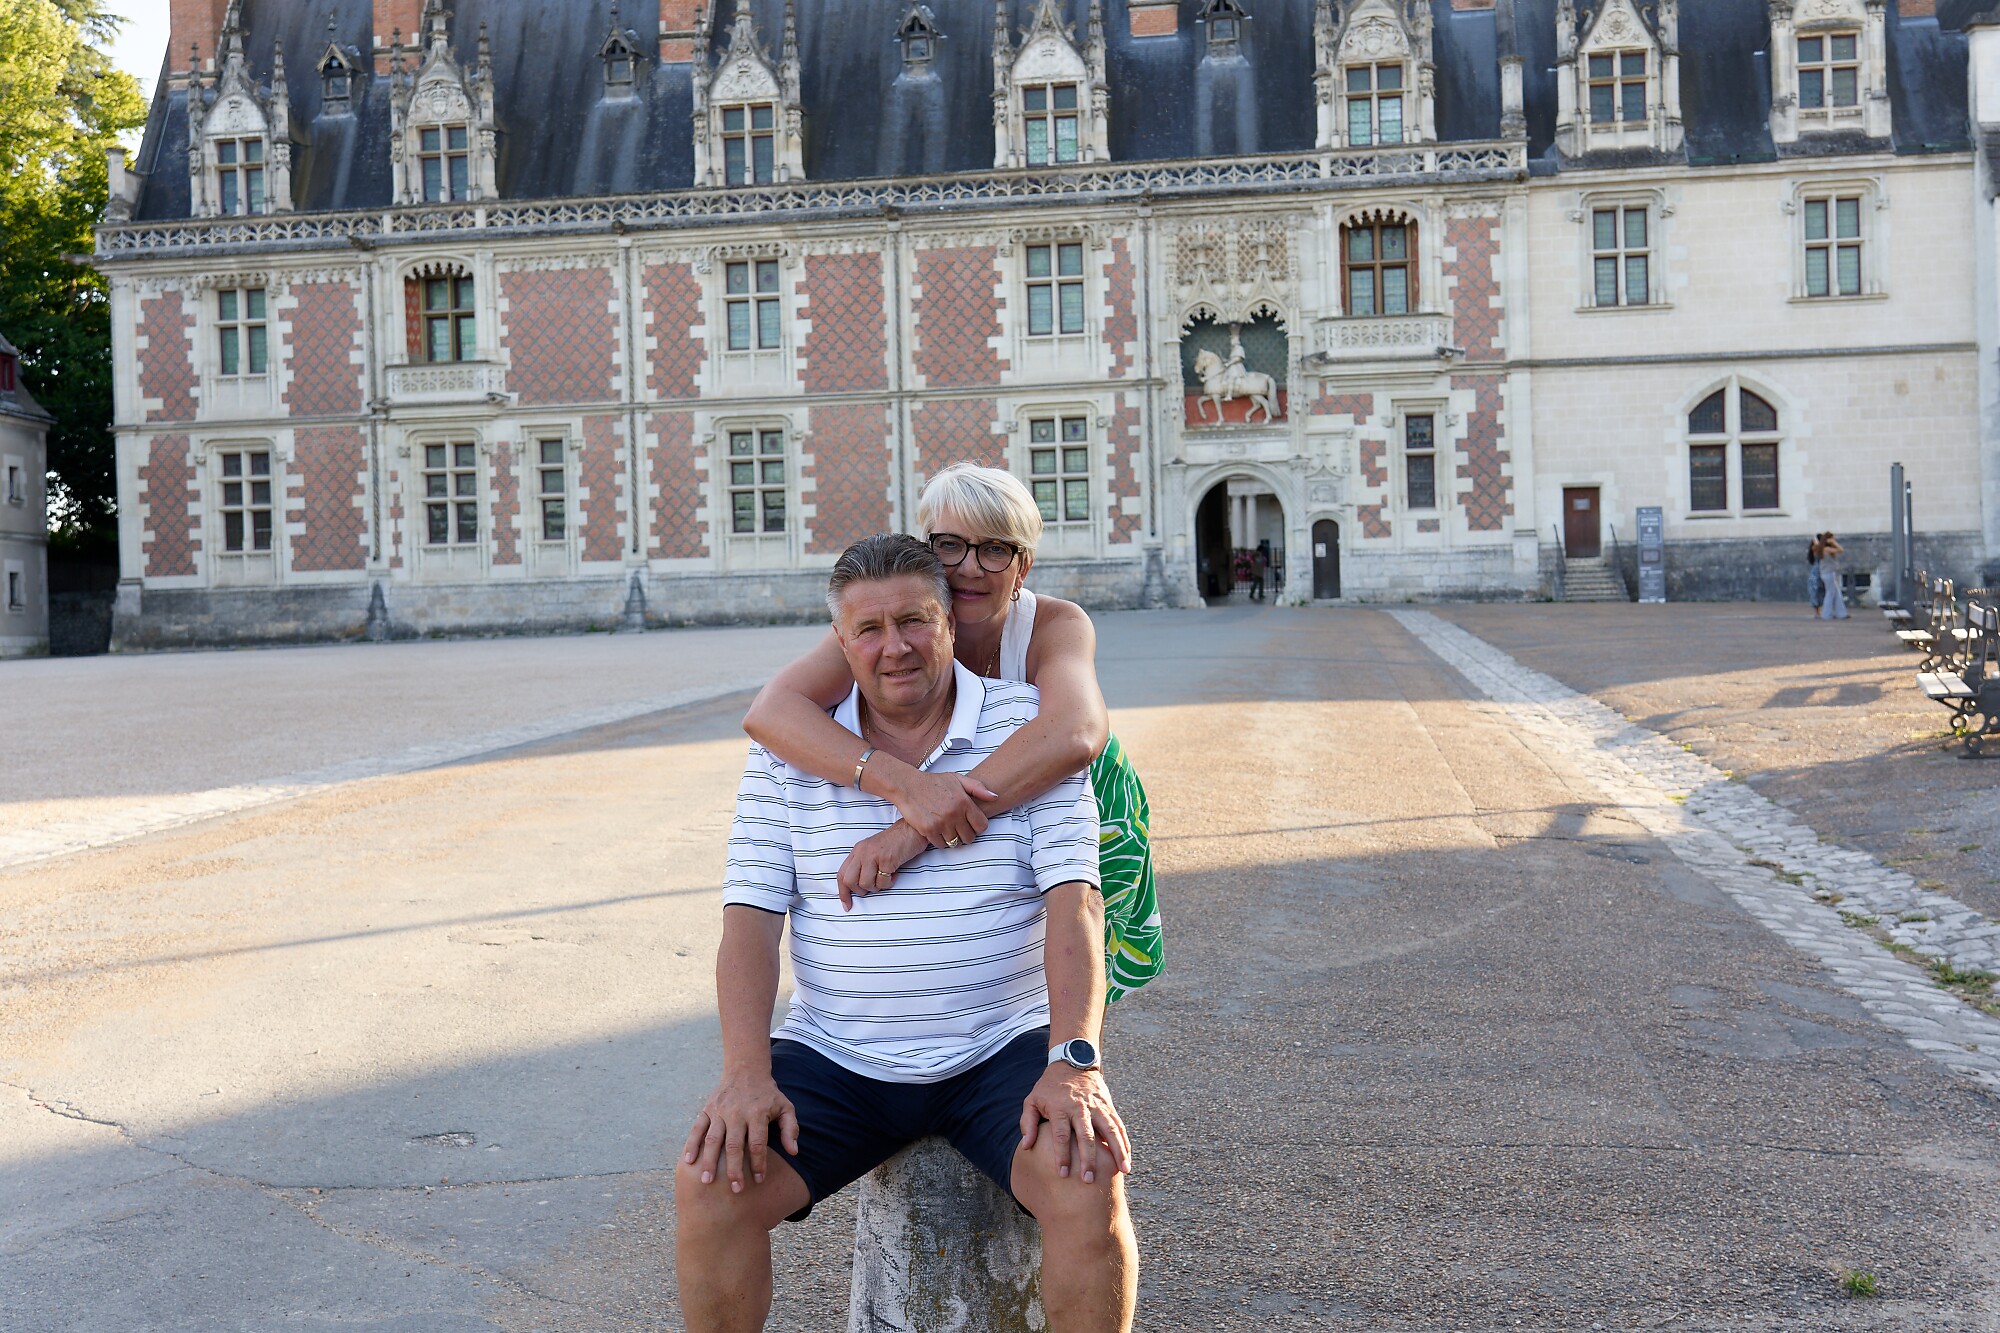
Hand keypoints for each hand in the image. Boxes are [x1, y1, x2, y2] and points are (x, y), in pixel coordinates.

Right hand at [681, 1069, 799, 1194]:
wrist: (746, 1070)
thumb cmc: (768, 1095)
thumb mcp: (785, 1107)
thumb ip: (790, 1129)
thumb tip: (793, 1152)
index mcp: (757, 1113)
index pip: (758, 1143)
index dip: (759, 1163)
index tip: (759, 1180)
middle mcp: (737, 1113)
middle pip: (734, 1145)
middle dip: (734, 1169)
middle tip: (735, 1189)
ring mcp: (719, 1111)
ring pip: (713, 1139)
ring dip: (710, 1161)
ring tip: (707, 1181)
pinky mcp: (707, 1109)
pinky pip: (697, 1128)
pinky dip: (692, 1144)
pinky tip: (689, 1162)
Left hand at [837, 820, 927, 908]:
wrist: (912, 830)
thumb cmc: (896, 842)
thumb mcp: (873, 851)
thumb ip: (863, 865)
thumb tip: (858, 887)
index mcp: (857, 850)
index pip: (842, 874)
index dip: (843, 892)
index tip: (847, 905)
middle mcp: (862, 852)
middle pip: (850, 881)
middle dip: (861, 890)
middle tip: (874, 886)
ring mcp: (873, 855)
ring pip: (866, 884)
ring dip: (878, 887)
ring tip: (887, 878)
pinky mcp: (887, 860)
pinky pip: (882, 882)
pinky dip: (889, 883)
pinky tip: (895, 874)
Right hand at [883, 767, 996, 848]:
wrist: (908, 785)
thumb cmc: (933, 782)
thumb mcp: (957, 779)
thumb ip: (977, 788)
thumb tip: (995, 796)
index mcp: (964, 801)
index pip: (981, 825)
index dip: (978, 827)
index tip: (972, 825)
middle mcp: (954, 813)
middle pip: (969, 837)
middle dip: (966, 835)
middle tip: (959, 829)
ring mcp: (941, 823)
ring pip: (955, 842)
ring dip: (953, 839)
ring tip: (948, 830)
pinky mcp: (928, 829)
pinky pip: (940, 844)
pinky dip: (940, 841)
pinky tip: (938, 832)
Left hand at [1019, 1063, 1130, 1184]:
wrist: (1072, 1061)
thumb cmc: (1049, 1087)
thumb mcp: (1032, 1100)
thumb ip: (1027, 1122)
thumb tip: (1026, 1146)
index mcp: (1060, 1108)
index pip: (1061, 1135)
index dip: (1062, 1155)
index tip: (1063, 1174)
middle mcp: (1080, 1108)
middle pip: (1086, 1136)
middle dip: (1088, 1159)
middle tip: (1089, 1180)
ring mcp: (1097, 1106)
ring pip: (1110, 1130)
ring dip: (1118, 1151)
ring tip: (1124, 1171)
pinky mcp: (1108, 1106)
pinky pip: (1118, 1125)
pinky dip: (1124, 1141)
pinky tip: (1128, 1158)